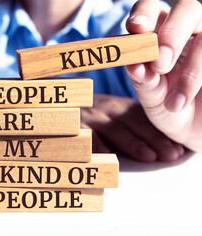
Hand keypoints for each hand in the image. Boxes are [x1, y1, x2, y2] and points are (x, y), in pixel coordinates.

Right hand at [81, 94, 183, 161]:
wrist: (62, 107)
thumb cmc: (92, 119)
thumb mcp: (113, 117)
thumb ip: (133, 128)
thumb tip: (166, 149)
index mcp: (119, 107)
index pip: (143, 120)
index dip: (160, 134)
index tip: (177, 149)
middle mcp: (106, 108)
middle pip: (132, 124)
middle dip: (153, 139)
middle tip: (170, 154)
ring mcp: (90, 116)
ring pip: (114, 129)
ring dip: (132, 143)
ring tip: (148, 156)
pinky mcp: (74, 125)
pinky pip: (87, 136)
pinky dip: (98, 147)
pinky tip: (110, 159)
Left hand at [125, 0, 201, 150]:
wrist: (194, 129)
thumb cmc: (168, 107)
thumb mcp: (152, 97)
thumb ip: (142, 81)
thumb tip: (133, 66)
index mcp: (158, 33)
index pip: (151, 9)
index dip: (144, 13)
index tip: (136, 28)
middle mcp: (186, 30)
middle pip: (187, 9)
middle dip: (172, 34)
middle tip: (160, 65)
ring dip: (191, 70)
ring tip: (174, 103)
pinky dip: (199, 80)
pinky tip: (185, 101)